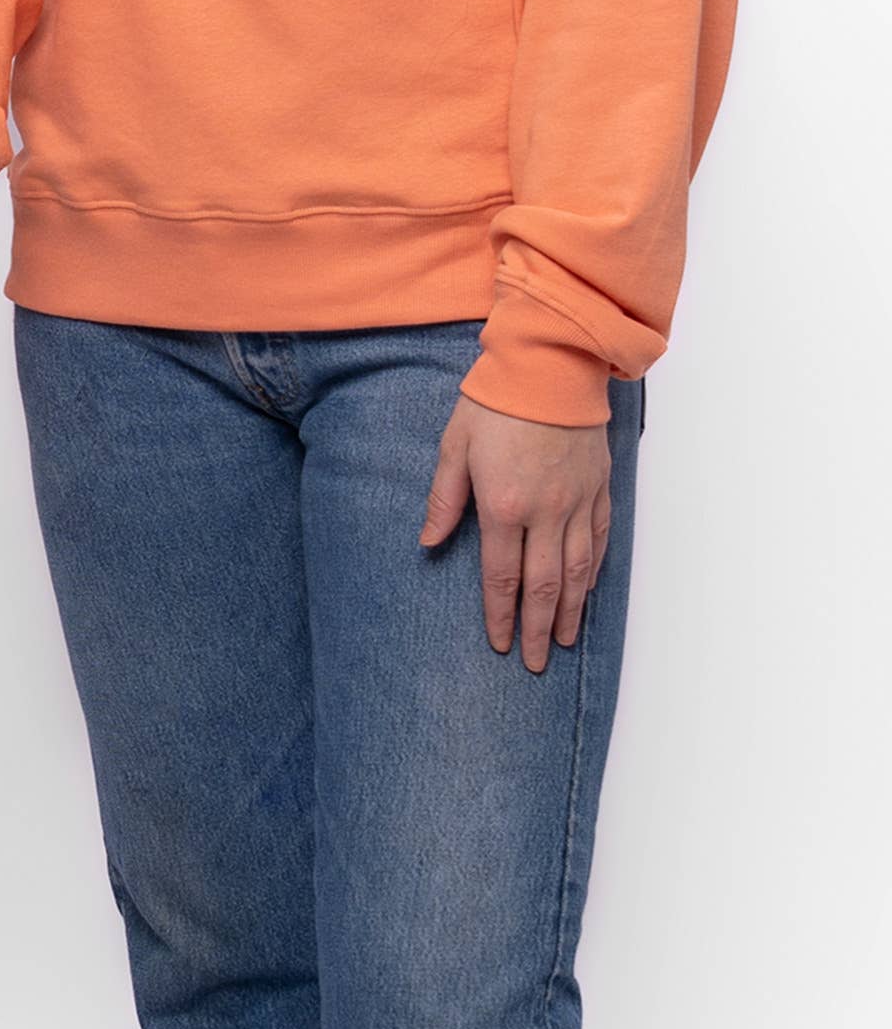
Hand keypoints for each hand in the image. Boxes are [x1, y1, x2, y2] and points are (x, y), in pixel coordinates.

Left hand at [420, 393, 611, 671]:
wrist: (550, 365)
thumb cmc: (496, 400)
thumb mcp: (455, 445)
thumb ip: (444, 498)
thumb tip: (429, 540)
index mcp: (505, 505)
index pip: (502, 576)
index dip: (500, 615)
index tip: (498, 643)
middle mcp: (546, 512)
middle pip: (543, 586)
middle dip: (536, 629)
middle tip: (535, 663)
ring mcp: (578, 502)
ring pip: (577, 571)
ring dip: (570, 610)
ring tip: (563, 639)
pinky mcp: (599, 488)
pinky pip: (600, 540)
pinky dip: (594, 572)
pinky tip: (587, 590)